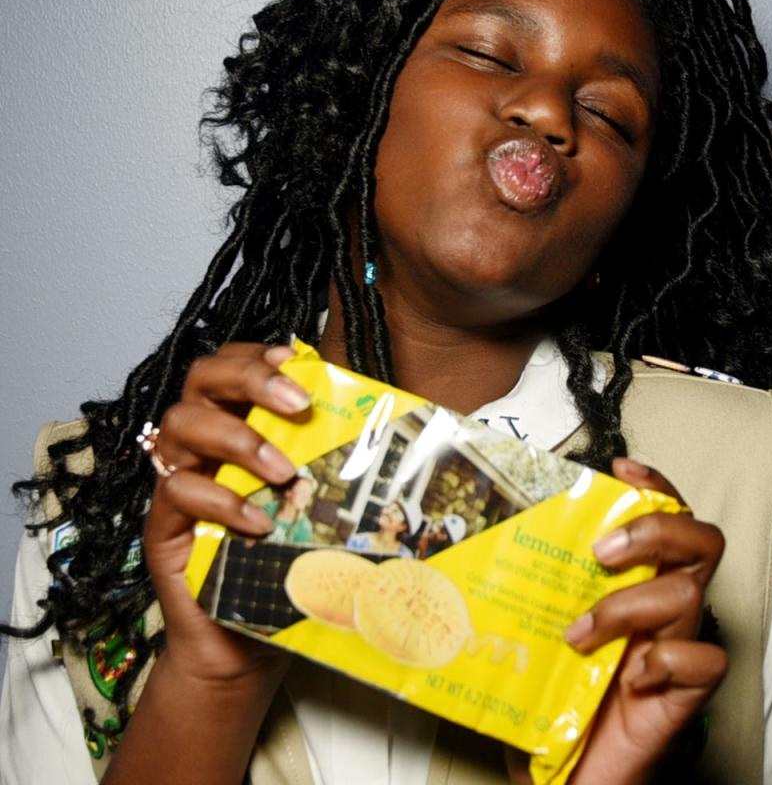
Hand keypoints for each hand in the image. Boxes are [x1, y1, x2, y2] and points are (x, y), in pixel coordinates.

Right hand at [142, 342, 310, 686]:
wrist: (242, 639)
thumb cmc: (280, 559)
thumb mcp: (310, 498)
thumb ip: (326, 455)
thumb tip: (386, 422)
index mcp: (233, 423)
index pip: (230, 365)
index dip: (257, 353)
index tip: (296, 360)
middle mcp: (199, 442)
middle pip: (201, 379)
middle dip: (250, 377)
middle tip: (296, 404)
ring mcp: (176, 480)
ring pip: (181, 425)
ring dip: (239, 439)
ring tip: (283, 470)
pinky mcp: (162, 524)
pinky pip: (177, 492)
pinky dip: (221, 499)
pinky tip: (259, 521)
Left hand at [562, 458, 725, 783]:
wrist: (571, 776)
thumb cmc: (554, 698)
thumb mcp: (537, 630)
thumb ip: (531, 589)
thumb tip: (482, 542)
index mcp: (634, 583)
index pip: (665, 516)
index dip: (654, 486)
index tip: (619, 468)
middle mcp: (663, 609)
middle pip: (700, 541)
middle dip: (657, 530)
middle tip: (603, 550)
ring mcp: (677, 649)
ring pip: (690, 594)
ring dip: (628, 605)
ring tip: (580, 634)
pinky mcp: (686, 698)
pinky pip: (704, 661)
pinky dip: (664, 661)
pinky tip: (629, 679)